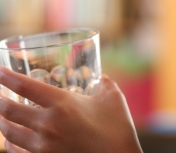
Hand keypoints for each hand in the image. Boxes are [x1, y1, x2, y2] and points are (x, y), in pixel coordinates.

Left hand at [0, 67, 142, 152]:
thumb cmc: (118, 129)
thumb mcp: (114, 99)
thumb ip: (106, 84)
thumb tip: (103, 77)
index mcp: (62, 103)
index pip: (24, 86)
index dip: (6, 77)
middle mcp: (47, 124)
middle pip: (8, 110)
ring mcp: (43, 146)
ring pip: (8, 133)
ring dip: (1, 123)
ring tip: (1, 117)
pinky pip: (16, 152)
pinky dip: (9, 144)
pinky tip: (11, 141)